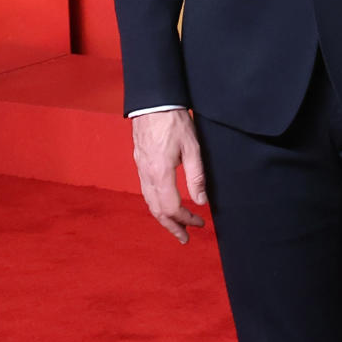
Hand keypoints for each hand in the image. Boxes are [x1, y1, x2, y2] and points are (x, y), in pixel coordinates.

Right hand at [132, 109, 206, 243]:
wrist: (153, 102)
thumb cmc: (174, 121)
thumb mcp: (192, 147)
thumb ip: (197, 176)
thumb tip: (201, 201)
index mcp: (160, 173)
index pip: (172, 208)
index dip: (186, 219)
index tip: (200, 223)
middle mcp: (147, 176)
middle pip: (157, 211)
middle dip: (172, 227)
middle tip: (186, 238)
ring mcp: (141, 170)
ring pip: (150, 203)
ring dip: (163, 218)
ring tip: (177, 226)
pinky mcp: (140, 164)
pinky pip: (146, 192)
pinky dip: (156, 205)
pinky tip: (165, 205)